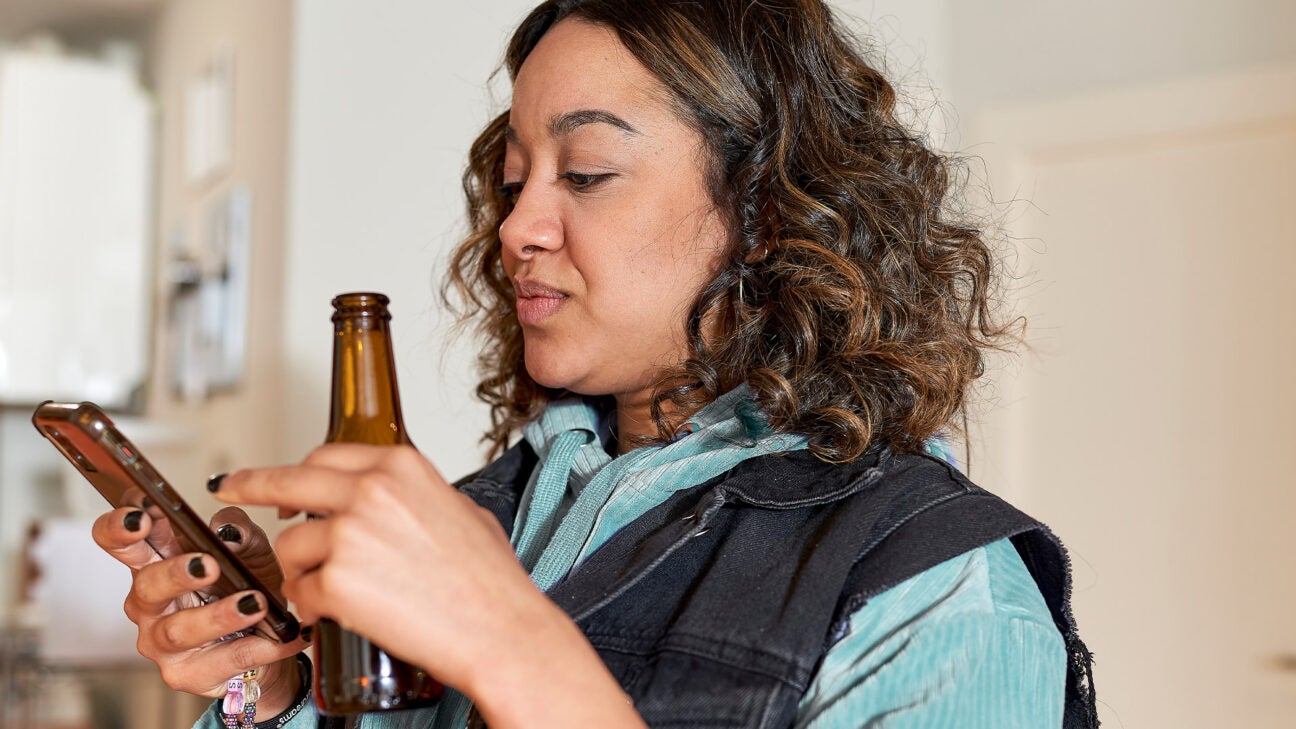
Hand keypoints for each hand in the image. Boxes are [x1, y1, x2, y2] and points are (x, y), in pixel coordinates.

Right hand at [91, 505, 307, 714]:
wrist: (272, 640)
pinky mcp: (185, 674)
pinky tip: (283, 638)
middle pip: (146, 584)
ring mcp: (162, 640)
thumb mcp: (251, 549)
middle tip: (208, 565)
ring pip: (180, 629)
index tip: (140, 518)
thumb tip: (227, 531)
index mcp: (157, 561)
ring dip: (219, 615)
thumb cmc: (248, 585)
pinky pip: (222, 659)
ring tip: (254, 603)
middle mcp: (150, 602)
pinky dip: (258, 646)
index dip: (120, 527)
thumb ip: (239, 530)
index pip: (122, 539)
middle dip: (175, 573)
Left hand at [214, 444, 645, 727]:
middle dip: (252, 485)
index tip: (274, 478)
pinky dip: (310, 609)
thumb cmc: (489, 581)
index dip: (296, 471)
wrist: (500, 629)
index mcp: (401, 466)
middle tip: (233, 490)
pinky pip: (298, 593)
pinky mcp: (336, 581)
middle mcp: (371, 490)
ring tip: (334, 593)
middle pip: (288, 480)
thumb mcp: (460, 510)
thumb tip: (392, 503)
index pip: (326, 455)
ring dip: (301, 572)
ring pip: (290, 547)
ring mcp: (349, 534)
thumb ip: (415, 496)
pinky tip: (337, 615)